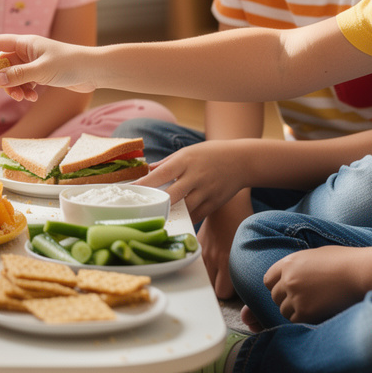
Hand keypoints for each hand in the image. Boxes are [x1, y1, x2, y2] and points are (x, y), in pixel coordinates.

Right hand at [0, 35, 96, 101]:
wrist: (94, 71)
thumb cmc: (69, 64)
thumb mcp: (41, 70)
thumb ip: (17, 75)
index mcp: (25, 43)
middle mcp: (27, 51)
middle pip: (3, 63)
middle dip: (0, 78)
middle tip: (0, 91)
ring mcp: (34, 63)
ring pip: (13, 76)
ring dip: (14, 88)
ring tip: (22, 97)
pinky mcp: (42, 74)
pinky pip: (25, 82)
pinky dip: (25, 90)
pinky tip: (33, 97)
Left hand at [138, 142, 252, 222]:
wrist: (242, 160)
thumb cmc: (210, 154)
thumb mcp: (188, 152)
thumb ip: (167, 163)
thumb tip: (146, 170)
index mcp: (186, 161)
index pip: (161, 174)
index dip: (145, 183)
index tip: (130, 190)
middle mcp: (195, 176)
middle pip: (172, 195)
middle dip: (155, 204)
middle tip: (140, 210)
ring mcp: (206, 191)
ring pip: (184, 209)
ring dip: (169, 214)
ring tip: (154, 218)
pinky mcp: (214, 203)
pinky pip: (196, 215)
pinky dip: (184, 218)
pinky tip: (174, 220)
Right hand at [195, 197, 252, 298]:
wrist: (228, 203)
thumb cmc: (243, 221)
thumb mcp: (250, 245)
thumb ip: (246, 267)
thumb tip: (249, 284)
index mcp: (226, 261)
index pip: (222, 293)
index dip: (230, 292)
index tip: (236, 286)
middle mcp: (212, 259)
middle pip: (211, 288)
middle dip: (220, 287)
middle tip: (230, 279)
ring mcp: (202, 251)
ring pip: (203, 277)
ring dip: (211, 276)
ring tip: (221, 267)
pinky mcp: (196, 244)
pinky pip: (198, 262)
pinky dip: (204, 262)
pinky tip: (213, 254)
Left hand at [264, 246, 371, 322]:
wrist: (360, 272)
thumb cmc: (344, 261)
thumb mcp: (316, 255)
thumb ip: (300, 265)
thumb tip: (294, 273)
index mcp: (289, 263)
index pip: (268, 280)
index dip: (276, 286)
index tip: (286, 290)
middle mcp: (288, 279)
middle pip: (274, 296)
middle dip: (285, 299)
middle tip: (301, 300)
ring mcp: (295, 296)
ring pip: (283, 310)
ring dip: (293, 311)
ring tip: (310, 307)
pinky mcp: (305, 311)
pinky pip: (295, 320)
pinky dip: (302, 319)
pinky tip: (315, 313)